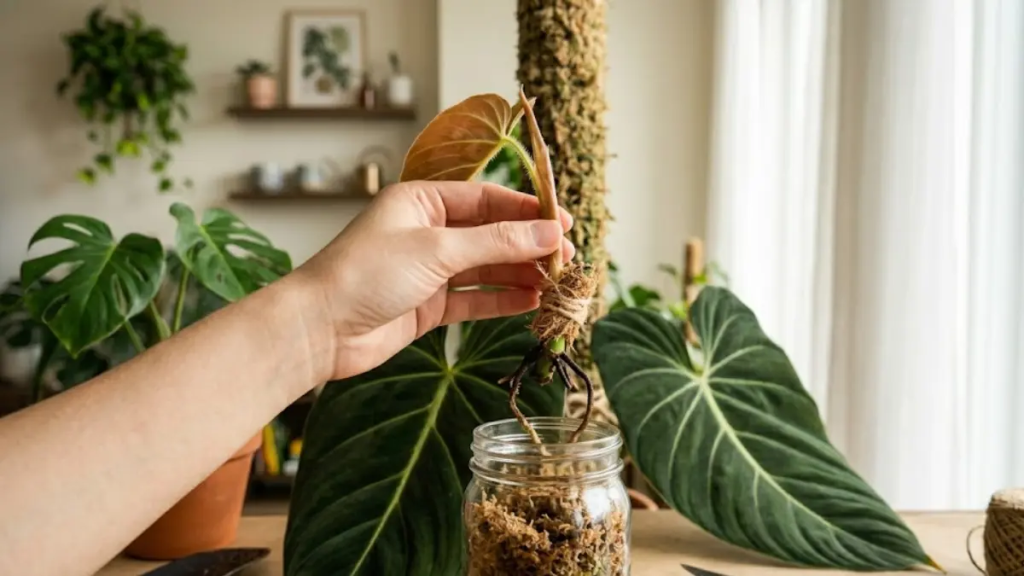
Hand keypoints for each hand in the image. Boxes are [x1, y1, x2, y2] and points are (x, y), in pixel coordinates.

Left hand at [293, 180, 573, 381]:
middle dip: (529, 246)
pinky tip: (531, 303)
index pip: (488, 198)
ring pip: (486, 269)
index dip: (528, 210)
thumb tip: (549, 233)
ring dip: (520, 275)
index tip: (564, 222)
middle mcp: (427, 231)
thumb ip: (496, 243)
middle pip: (491, 234)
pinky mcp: (428, 305)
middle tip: (568, 259)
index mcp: (422, 201)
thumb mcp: (437, 250)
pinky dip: (502, 301)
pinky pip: (474, 299)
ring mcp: (428, 270)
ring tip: (557, 285)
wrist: (320, 330)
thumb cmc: (366, 274)